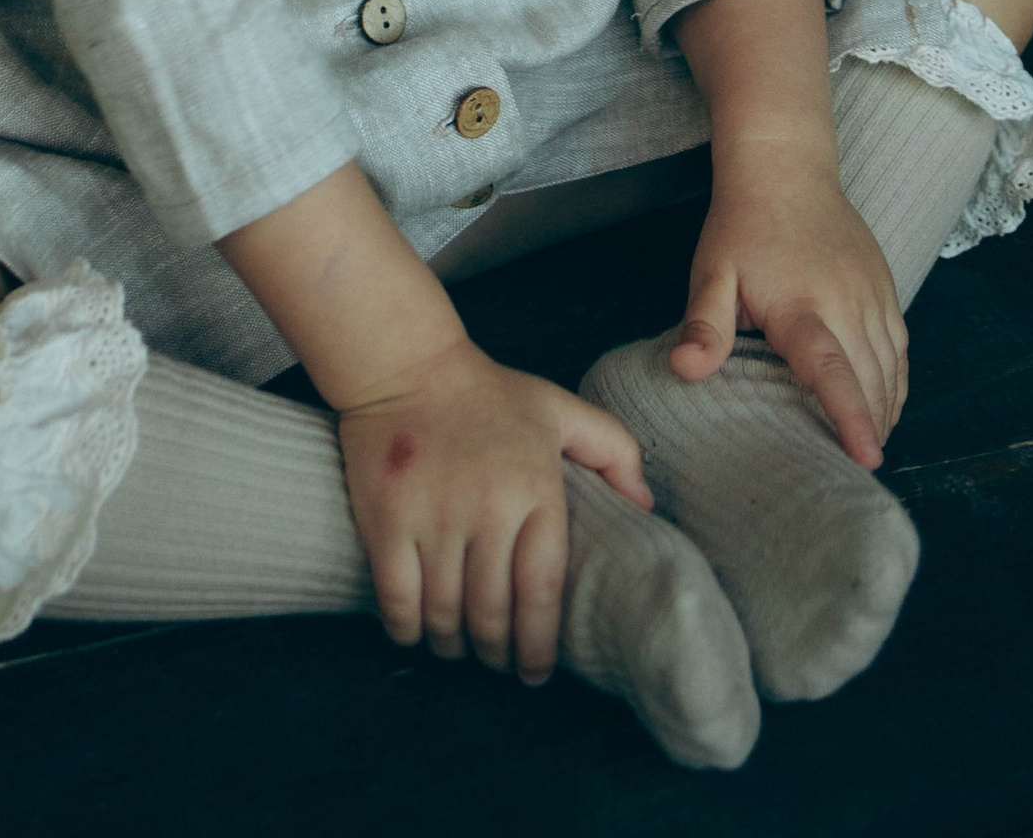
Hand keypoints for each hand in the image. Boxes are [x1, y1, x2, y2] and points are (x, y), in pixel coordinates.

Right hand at [337, 339, 651, 680]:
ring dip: (454, 644)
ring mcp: (435, 516)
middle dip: (497, 652)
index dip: (539, 643)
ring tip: (461, 648)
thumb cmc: (488, 394)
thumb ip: (613, 449)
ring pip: (446, 613)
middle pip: (493, 612)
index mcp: (536, 488)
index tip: (536, 669)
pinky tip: (417, 631)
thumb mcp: (559, 409)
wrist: (407, 362)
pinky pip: (398, 599)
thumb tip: (644, 505)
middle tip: (499, 662)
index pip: (542, 590)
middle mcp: (489, 508)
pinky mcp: (388, 521)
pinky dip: (408, 628)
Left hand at [670, 154, 906, 468]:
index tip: (868, 459)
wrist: (785, 166)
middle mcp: (847, 302)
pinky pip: (901, 345)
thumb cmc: (743, 226)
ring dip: (886, 410)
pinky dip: (898, 381)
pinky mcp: (885, 285)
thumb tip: (685, 370)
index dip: (852, 417)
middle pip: (871, 379)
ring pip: (892, 366)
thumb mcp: (712, 272)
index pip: (832, 371)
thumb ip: (705, 325)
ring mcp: (872, 293)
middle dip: (870, 429)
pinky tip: (886, 403)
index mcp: (803, 307)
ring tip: (870, 447)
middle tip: (855, 478)